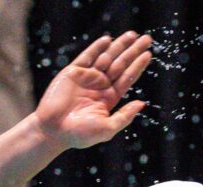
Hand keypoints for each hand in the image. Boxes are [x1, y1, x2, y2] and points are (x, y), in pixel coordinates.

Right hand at [35, 31, 151, 148]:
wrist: (54, 131)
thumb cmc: (80, 134)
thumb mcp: (108, 128)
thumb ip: (125, 116)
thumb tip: (142, 103)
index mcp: (109, 98)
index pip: (127, 78)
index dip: (138, 66)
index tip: (148, 54)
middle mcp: (100, 86)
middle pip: (120, 64)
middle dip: (133, 51)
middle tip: (147, 39)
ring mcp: (87, 78)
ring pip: (107, 57)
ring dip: (119, 45)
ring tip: (132, 35)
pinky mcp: (73, 72)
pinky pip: (87, 56)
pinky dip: (97, 47)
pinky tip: (108, 40)